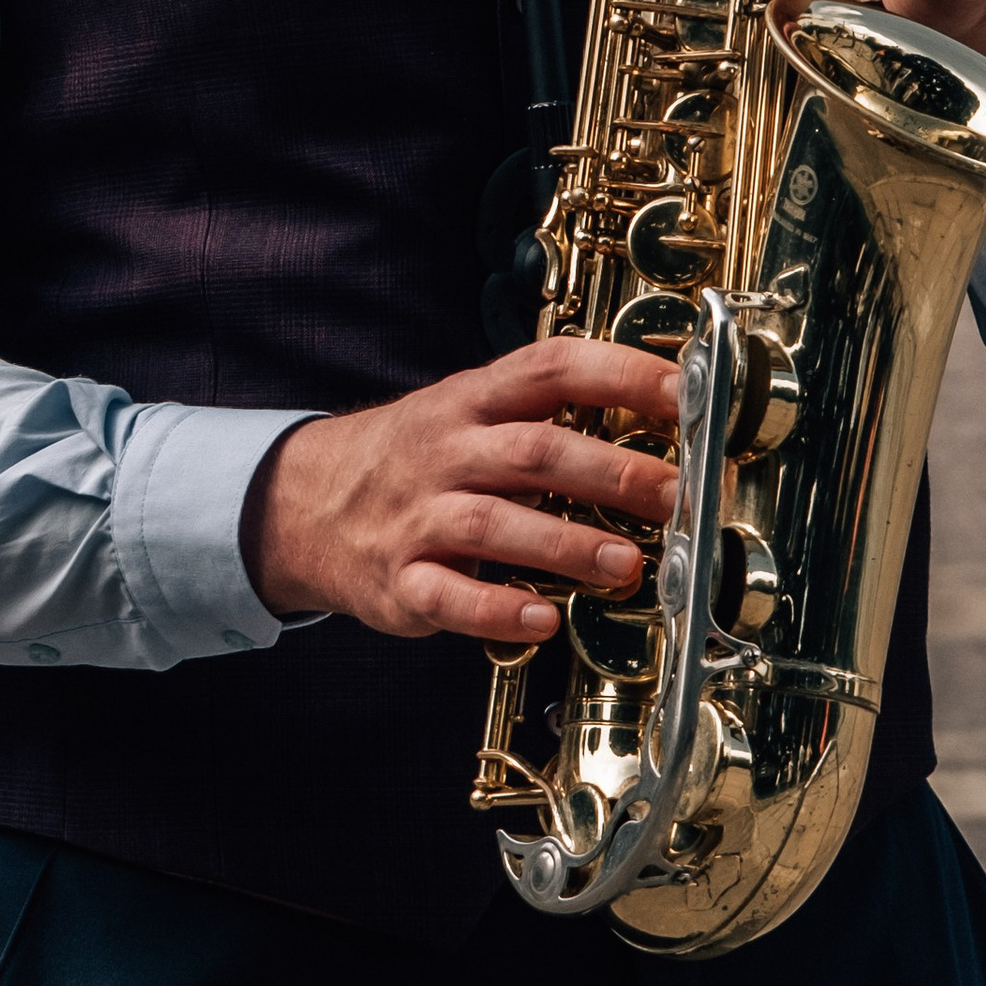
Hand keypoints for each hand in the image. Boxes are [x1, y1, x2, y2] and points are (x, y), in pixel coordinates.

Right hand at [242, 341, 681, 645]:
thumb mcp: (469, 412)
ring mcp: (418, 516)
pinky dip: (497, 608)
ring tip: (627, 564)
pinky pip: (448, 596)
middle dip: (610, 472)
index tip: (681, 391)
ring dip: (567, 545)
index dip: (618, 374)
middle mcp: (446, 451)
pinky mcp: (400, 579)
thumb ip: (545, 414)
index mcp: (472, 400)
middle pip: (533, 451)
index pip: (549, 368)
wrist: (305, 502)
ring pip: (495, 525)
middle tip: (673, 496)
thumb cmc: (416, 459)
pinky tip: (543, 617)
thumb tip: (655, 416)